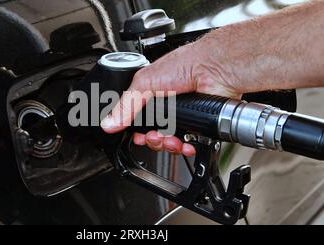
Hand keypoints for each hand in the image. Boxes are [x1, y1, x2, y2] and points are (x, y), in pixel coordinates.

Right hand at [100, 38, 241, 155]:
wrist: (214, 70)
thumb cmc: (186, 65)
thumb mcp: (144, 82)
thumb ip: (125, 104)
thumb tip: (109, 122)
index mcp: (152, 96)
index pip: (138, 121)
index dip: (136, 132)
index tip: (136, 136)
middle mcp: (168, 108)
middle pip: (153, 136)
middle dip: (152, 140)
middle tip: (153, 136)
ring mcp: (184, 118)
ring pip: (170, 143)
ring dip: (167, 145)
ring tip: (170, 139)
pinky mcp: (199, 127)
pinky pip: (189, 145)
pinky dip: (186, 148)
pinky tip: (185, 143)